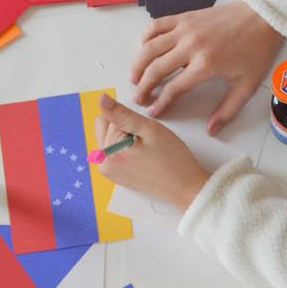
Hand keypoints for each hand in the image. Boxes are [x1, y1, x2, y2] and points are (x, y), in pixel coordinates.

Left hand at [95, 94, 209, 212]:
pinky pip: (115, 150)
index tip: (146, 135)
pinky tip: (142, 156)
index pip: (111, 118)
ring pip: (111, 137)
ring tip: (145, 150)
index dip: (133, 122)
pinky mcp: (116, 175)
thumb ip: (121, 114)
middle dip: (126, 129)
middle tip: (146, 143)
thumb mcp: (148, 129)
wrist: (184, 188)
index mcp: (108, 153)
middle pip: (106, 127)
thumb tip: (102, 100)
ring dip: (126, 137)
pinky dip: (127, 148)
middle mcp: (104, 164)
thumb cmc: (172, 160)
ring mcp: (109, 171)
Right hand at [131, 1, 282, 133]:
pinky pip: (155, 26)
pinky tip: (144, 50)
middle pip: (156, 69)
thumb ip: (228, 110)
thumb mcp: (247, 85)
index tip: (152, 112)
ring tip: (134, 78)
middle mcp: (191, 46)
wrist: (261, 16)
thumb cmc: (255, 50)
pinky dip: (145, 38)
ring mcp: (185, 29)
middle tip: (138, 98)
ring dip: (138, 65)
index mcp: (207, 64)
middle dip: (143, 87)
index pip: (174, 89)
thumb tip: (212, 130)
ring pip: (149, 48)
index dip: (160, 103)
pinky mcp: (184, 17)